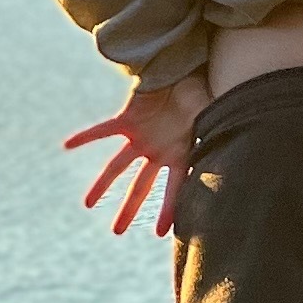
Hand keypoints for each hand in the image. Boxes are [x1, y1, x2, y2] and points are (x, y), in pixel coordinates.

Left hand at [63, 72, 208, 236]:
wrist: (185, 68)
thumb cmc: (204, 93)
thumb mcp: (214, 117)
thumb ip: (216, 134)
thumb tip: (235, 147)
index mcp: (180, 155)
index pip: (174, 189)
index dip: (168, 210)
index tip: (160, 234)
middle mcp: (157, 152)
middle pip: (140, 186)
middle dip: (128, 209)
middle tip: (116, 232)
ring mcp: (141, 138)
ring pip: (117, 166)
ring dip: (102, 185)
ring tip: (87, 204)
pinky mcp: (128, 119)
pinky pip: (103, 130)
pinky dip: (86, 137)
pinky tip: (67, 145)